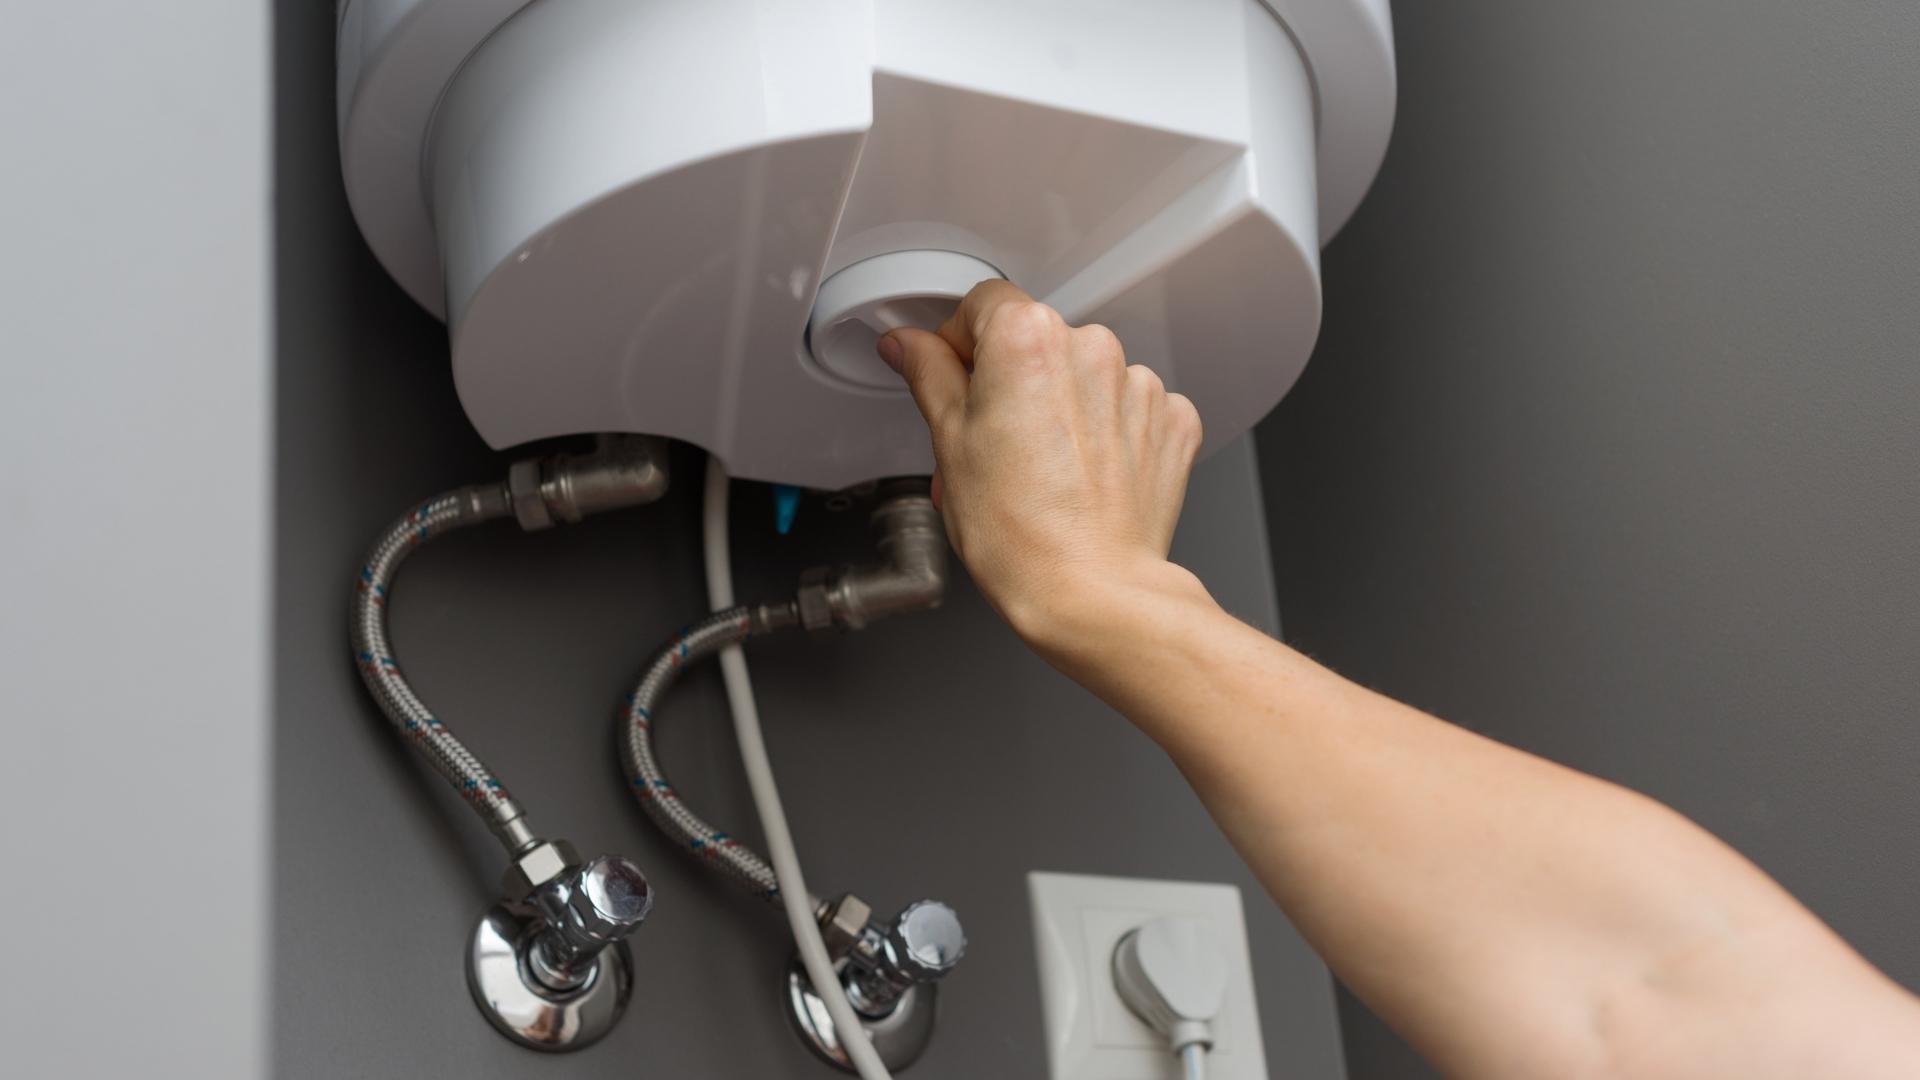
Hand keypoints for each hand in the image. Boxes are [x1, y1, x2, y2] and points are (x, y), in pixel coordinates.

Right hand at [878, 281, 1205, 643]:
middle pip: (1038, 341)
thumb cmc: (1017, 531)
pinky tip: (1086, 477)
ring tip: (1045, 470)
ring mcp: (1139, 384)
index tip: (954, 378)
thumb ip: (929, 374)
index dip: (960, 342)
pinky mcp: (1173, 421)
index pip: (983, 304)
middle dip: (1014, 380)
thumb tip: (907, 345)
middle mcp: (1090, 347)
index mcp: (1026, 339)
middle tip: (995, 443)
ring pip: (1086, 375)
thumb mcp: (949, 443)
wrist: (1091, 592)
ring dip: (1065, 406)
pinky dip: (1110, 432)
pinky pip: (1130, 408)